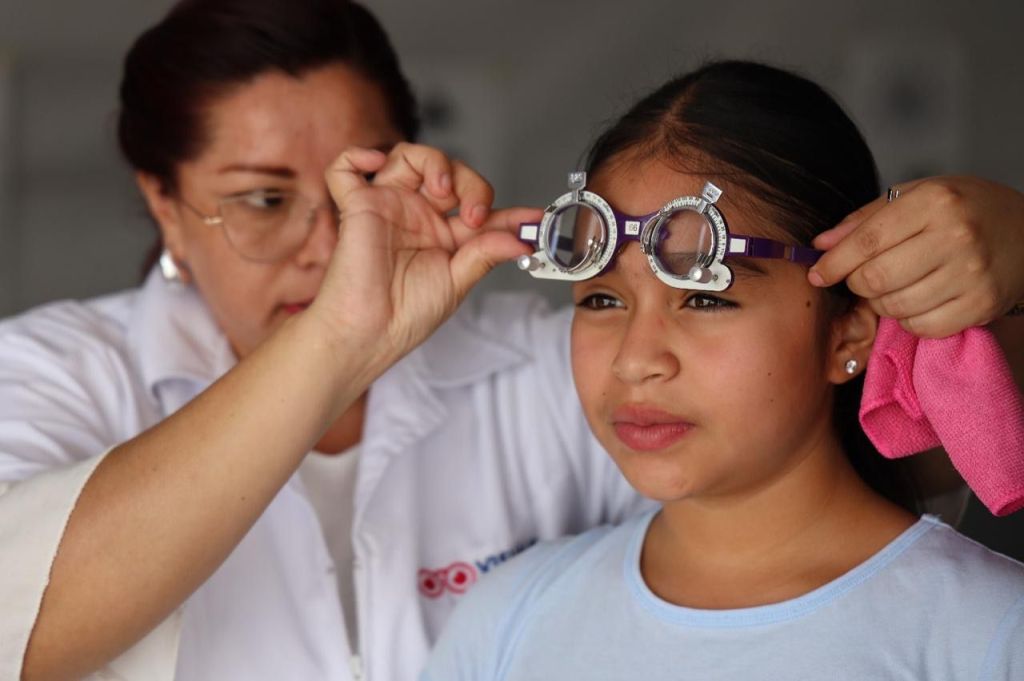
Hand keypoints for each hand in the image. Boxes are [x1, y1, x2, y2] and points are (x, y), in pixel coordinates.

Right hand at [313, 143, 539, 366]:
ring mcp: (388, 208)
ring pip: (408, 157)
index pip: (479, 207)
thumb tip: (521, 239)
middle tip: (474, 214)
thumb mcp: (458, 282)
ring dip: (431, 162)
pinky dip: (355, 156)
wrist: (371, 334)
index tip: (534, 219)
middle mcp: (417, 216)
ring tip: (441, 190)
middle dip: (470, 183)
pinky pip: (345, 170)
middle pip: (448, 172)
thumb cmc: (407, 315)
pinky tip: (376, 164)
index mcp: (443, 234)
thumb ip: (486, 253)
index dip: (507, 211)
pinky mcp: (357, 207)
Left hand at [807, 176, 1023, 337]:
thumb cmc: (966, 210)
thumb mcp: (918, 196)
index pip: (866, 241)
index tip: (817, 273)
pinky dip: (909, 319)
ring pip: (895, 306)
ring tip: (896, 285)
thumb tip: (821, 245)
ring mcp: (971, 274)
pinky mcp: (981, 305)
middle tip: (863, 278)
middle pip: (875, 278)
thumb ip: (866, 219)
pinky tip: (919, 300)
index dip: (834, 263)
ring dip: (882, 303)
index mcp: (934, 202)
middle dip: (857, 284)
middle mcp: (955, 236)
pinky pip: (922, 327)